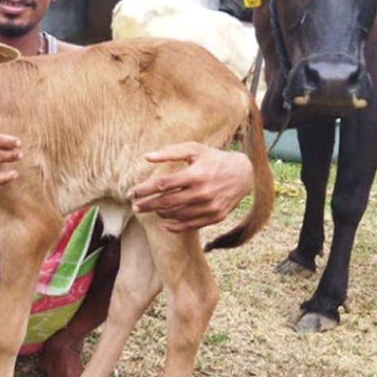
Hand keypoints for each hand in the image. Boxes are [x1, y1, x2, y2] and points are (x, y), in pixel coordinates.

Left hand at [127, 143, 252, 232]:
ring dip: (160, 214)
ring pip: (177, 215)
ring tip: (150, 210)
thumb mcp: (195, 149)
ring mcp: (209, 207)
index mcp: (195, 174)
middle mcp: (202, 192)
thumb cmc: (215, 158)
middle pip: (166, 202)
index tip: (131, 193)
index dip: (144, 189)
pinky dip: (175, 226)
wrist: (244, 174)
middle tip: (134, 206)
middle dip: (147, 205)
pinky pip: (190, 225)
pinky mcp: (215, 217)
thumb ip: (170, 152)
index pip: (163, 184)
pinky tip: (163, 223)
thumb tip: (147, 157)